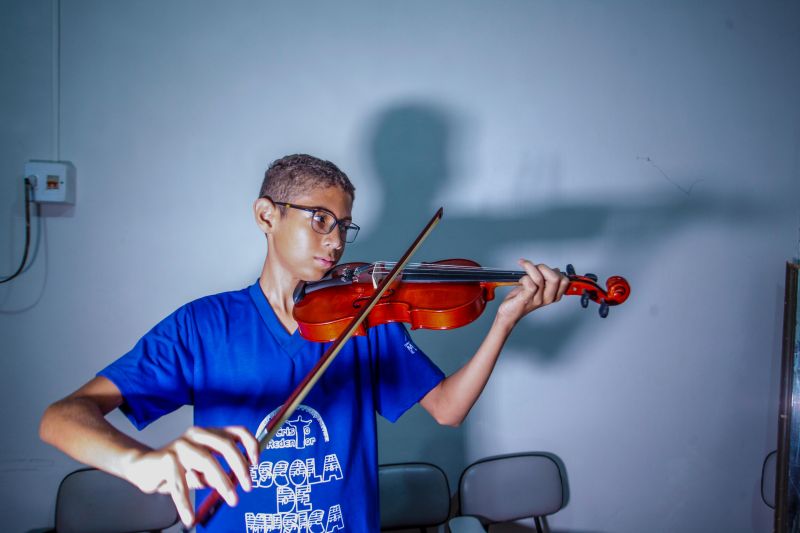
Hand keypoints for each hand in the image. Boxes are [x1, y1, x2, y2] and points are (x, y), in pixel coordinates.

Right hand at [124, 426, 258, 526]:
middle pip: (225, 445)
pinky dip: (186, 502)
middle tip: (247, 487)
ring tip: (231, 499)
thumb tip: (236, 482)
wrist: (142, 466)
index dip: (250, 445)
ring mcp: (181, 445)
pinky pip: (181, 483)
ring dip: (222, 482)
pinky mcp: (166, 458)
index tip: (256, 464)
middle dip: (240, 467)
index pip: (236, 432)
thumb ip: (216, 472)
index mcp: (209, 434)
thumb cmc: (175, 467)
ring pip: (207, 461)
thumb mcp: (201, 470)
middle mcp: (196, 435)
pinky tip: (189, 517)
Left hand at [496, 259, 568, 326]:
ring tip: (524, 269)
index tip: (543, 270)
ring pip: (539, 278)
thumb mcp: (538, 287)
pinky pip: (530, 284)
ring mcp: (537, 300)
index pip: (564, 280)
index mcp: (553, 295)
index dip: (554, 271)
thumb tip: (556, 270)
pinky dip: (524, 278)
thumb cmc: (522, 299)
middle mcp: (547, 298)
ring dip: (530, 269)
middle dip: (543, 267)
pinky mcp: (526, 299)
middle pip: (555, 278)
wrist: (509, 313)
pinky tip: (520, 280)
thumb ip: (547, 279)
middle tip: (533, 267)